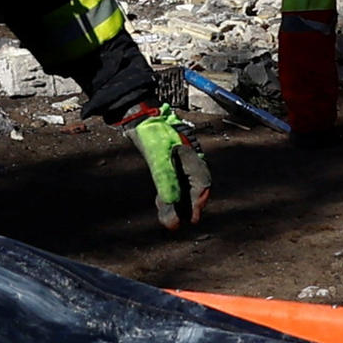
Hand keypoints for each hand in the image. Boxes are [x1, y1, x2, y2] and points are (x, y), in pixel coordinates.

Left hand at [126, 105, 203, 231]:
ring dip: (177, 203)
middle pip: (194, 188)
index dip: (197, 203)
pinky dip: (169, 193)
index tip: (192, 220)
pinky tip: (161, 202)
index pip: (202, 184)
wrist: (140, 118)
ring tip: (169, 219)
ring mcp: (180, 161)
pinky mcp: (170, 162)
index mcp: (192, 157)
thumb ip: (166, 184)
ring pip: (184, 186)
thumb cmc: (152, 135)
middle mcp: (190, 160)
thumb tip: (173, 208)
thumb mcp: (158, 160)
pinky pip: (175, 181)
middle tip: (178, 224)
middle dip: (187, 207)